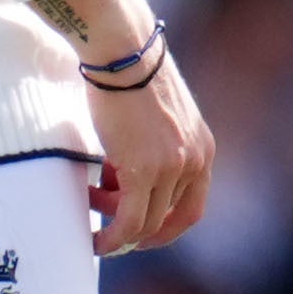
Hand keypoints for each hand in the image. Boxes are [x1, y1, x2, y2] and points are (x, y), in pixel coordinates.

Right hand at [80, 50, 213, 258]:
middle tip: (102, 208)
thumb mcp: (156, 121)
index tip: (139, 233)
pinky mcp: (144, 170)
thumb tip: (122, 179)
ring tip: (89, 198)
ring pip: (146, 222)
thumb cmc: (130, 78)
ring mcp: (173, 167)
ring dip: (115, 223)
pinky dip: (114, 239)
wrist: (123, 54)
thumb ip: (153, 151)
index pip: (192, 208)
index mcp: (203, 150)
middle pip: (165, 216)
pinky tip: (95, 239)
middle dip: (130, 220)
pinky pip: (130, 221)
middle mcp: (195, 162)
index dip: (166, 228)